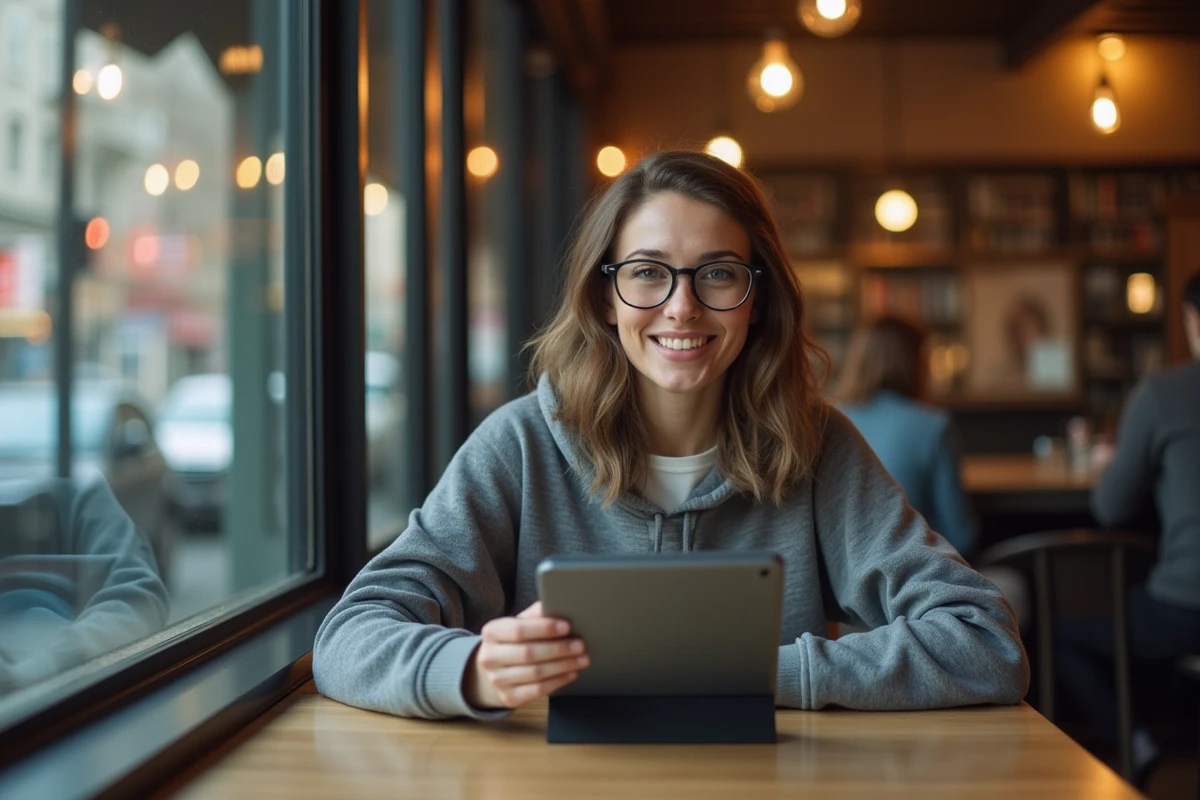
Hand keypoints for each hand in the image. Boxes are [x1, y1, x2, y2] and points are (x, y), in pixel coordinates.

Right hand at [463, 601, 588, 708]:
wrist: (492, 671)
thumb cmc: (511, 643)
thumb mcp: (517, 624)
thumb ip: (534, 615)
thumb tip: (555, 604)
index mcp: (492, 632)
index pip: (519, 630)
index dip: (545, 628)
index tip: (567, 627)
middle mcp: (490, 657)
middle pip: (529, 653)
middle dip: (559, 649)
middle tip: (580, 645)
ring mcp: (497, 680)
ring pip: (536, 673)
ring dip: (563, 666)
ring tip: (581, 659)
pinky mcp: (509, 697)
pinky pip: (538, 690)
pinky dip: (558, 681)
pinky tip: (571, 673)